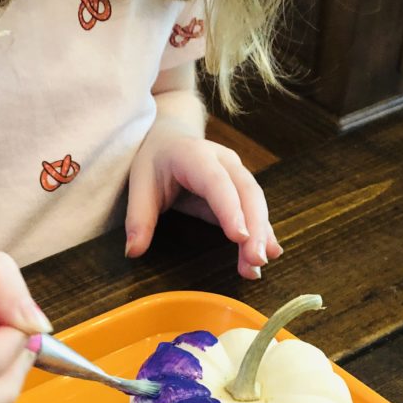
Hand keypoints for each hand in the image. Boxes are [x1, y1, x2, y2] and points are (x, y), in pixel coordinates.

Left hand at [125, 133, 282, 278]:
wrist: (171, 137)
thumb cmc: (155, 161)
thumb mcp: (140, 185)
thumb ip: (138, 219)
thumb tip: (132, 252)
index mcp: (195, 155)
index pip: (217, 183)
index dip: (230, 209)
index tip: (239, 237)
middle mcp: (224, 161)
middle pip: (246, 193)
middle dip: (254, 228)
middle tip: (256, 261)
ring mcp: (237, 173)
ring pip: (256, 202)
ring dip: (261, 234)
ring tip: (259, 265)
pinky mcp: (242, 189)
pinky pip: (255, 209)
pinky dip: (263, 231)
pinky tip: (270, 252)